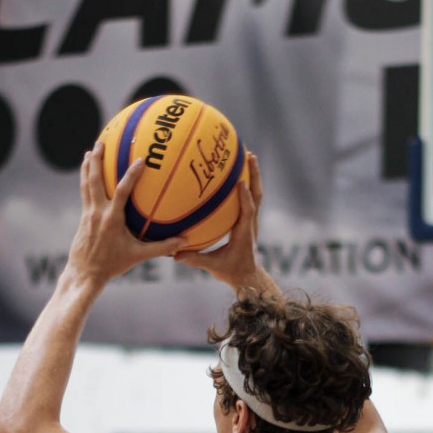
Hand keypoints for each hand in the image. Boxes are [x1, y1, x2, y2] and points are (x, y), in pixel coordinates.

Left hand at [66, 146, 181, 288]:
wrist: (85, 273)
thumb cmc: (113, 265)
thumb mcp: (138, 257)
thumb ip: (161, 248)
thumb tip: (184, 242)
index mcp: (112, 219)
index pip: (122, 192)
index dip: (131, 175)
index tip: (140, 160)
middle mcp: (98, 212)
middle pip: (95, 180)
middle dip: (98, 160)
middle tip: (101, 142)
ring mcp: (88, 213)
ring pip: (86, 183)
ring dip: (88, 166)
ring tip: (91, 150)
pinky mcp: (83, 216)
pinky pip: (84, 192)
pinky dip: (86, 179)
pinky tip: (87, 171)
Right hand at [173, 152, 269, 290]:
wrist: (247, 277)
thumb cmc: (231, 271)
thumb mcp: (213, 267)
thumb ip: (195, 259)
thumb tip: (175, 254)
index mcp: (244, 233)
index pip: (247, 212)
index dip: (245, 198)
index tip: (241, 183)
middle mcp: (251, 224)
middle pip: (257, 195)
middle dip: (254, 175)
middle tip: (250, 156)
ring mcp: (252, 221)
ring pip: (256, 194)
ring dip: (254, 175)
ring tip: (249, 156)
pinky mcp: (249, 220)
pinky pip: (251, 198)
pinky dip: (248, 184)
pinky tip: (239, 172)